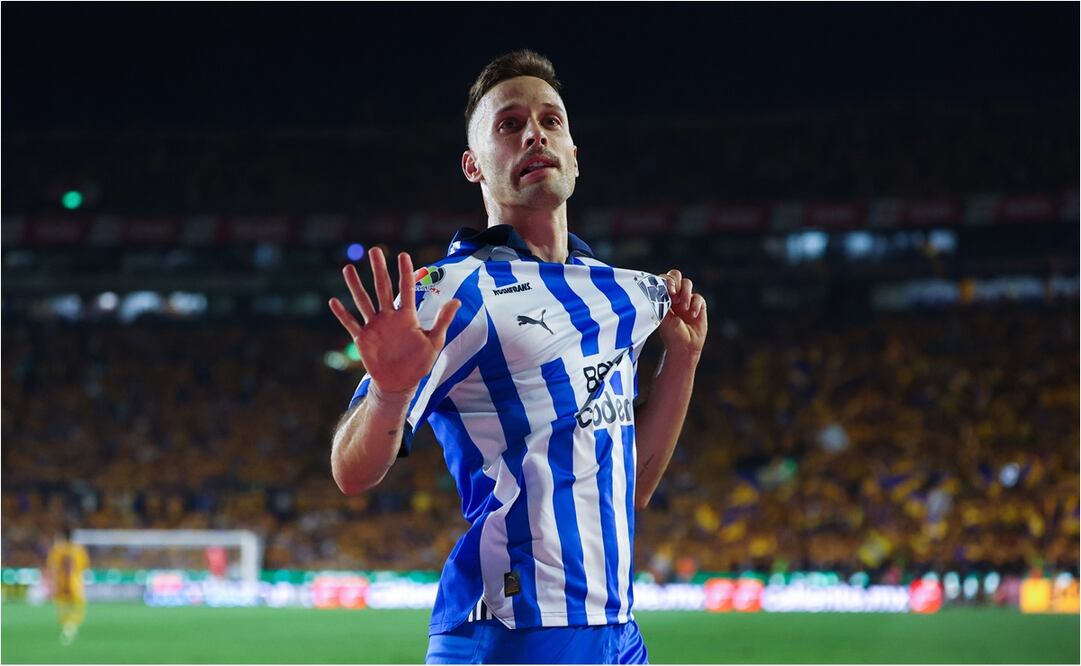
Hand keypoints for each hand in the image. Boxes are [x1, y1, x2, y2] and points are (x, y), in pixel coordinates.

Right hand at [328, 247, 459, 393]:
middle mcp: (389, 317)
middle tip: (374, 250)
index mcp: (407, 316)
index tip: (403, 255)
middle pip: (383, 288)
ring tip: (348, 268)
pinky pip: (350, 324)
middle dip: (379, 269)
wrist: (400, 382)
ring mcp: (374, 326)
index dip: (405, 272)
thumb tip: (457, 301)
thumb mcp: (434, 342)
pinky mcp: (363, 339)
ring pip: (363, 301)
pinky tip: (333, 301)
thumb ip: (443, 321)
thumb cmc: (419, 362)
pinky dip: (342, 314)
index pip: (406, 289)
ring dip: (356, 286)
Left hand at [658, 269, 706, 360]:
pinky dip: (695, 304)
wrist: (684, 346)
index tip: (667, 292)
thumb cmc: (670, 333)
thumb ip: (661, 301)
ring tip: (683, 307)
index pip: (663, 279)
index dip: (666, 281)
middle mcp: (675, 295)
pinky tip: (692, 315)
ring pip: (687, 283)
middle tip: (674, 295)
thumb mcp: (662, 316)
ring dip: (685, 293)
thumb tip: (659, 287)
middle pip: (676, 274)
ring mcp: (687, 299)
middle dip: (676, 281)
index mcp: (663, 296)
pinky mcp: (699, 304)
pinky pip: (698, 296)